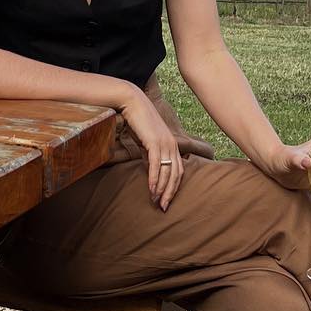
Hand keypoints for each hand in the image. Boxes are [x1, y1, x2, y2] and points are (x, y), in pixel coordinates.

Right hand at [119, 88, 185, 209]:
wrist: (132, 102)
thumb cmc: (137, 121)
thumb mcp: (146, 141)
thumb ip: (150, 154)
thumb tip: (149, 169)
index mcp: (172, 145)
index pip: (178, 171)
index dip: (174, 187)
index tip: (166, 200)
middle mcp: (172, 145)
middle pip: (176, 174)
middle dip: (170, 193)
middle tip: (164, 207)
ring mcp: (165, 143)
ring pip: (167, 172)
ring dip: (162, 189)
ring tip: (157, 202)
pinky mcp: (155, 142)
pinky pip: (157, 165)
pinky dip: (154, 179)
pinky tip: (151, 190)